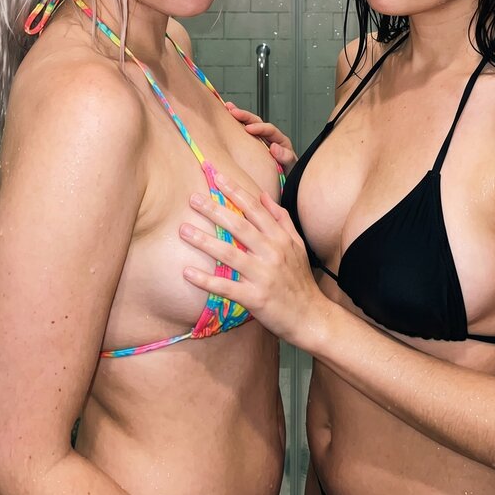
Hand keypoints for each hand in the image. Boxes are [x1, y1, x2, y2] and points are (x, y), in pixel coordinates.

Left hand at [180, 173, 326, 345]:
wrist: (311, 317)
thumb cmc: (300, 280)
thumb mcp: (297, 245)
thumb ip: (281, 219)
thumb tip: (264, 194)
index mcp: (280, 238)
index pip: (255, 209)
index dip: (236, 191)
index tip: (217, 177)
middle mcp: (272, 253)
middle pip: (239, 226)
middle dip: (215, 210)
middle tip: (193, 199)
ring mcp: (263, 276)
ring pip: (230, 254)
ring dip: (204, 241)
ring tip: (183, 230)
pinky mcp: (255, 298)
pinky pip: (226, 287)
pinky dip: (206, 280)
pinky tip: (187, 272)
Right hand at [225, 102, 297, 169]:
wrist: (287, 178)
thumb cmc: (289, 171)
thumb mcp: (291, 165)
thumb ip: (285, 156)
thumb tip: (274, 147)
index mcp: (280, 140)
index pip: (269, 129)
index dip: (259, 128)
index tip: (249, 129)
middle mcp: (269, 137)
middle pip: (257, 122)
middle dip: (245, 116)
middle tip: (233, 111)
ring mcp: (260, 140)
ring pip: (249, 125)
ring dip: (238, 117)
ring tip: (227, 108)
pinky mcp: (251, 145)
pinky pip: (243, 134)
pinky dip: (236, 126)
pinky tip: (226, 122)